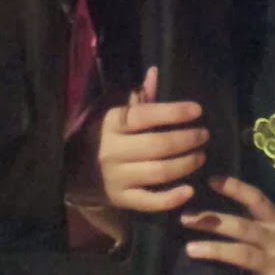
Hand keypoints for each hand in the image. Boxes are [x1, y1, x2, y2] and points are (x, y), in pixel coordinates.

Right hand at [98, 66, 207, 211]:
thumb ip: (134, 96)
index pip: (145, 115)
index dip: (173, 112)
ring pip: (159, 172)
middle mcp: (113, 150)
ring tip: (201, 156)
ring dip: (186, 164)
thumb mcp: (108, 110)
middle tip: (203, 135)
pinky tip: (189, 190)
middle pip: (158, 145)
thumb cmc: (97, 134)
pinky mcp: (122, 199)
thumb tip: (155, 73)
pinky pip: (150, 202)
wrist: (70, 172)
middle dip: (187, 139)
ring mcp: (117, 178)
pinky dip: (172, 198)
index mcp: (110, 124)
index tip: (197, 110)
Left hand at [182, 175, 274, 274]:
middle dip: (212, 221)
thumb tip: (221, 217)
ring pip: (242, 254)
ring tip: (190, 249)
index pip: (256, 199)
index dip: (234, 188)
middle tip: (185, 218)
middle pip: (242, 226)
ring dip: (215, 250)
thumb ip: (259, 226)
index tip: (209, 179)